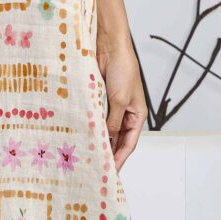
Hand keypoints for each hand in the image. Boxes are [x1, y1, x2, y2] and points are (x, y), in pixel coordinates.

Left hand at [98, 49, 146, 170]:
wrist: (110, 48)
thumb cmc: (123, 70)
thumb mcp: (119, 100)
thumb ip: (112, 121)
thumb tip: (106, 139)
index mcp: (137, 115)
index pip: (129, 143)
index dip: (120, 158)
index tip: (111, 171)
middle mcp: (125, 113)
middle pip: (117, 140)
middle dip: (109, 153)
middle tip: (96, 167)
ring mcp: (112, 107)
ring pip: (106, 130)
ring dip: (98, 140)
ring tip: (88, 156)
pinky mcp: (100, 100)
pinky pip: (96, 118)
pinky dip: (91, 127)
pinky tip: (82, 136)